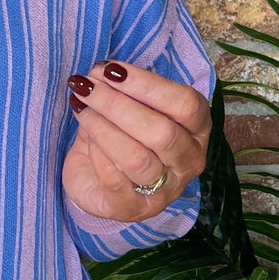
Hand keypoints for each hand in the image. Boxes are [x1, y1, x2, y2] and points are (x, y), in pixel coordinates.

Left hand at [61, 60, 210, 224]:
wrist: (96, 180)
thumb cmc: (121, 134)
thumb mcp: (131, 106)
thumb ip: (125, 89)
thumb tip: (102, 71)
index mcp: (197, 129)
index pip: (185, 104)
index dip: (147, 84)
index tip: (110, 69)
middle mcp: (189, 161)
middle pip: (161, 132)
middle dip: (118, 104)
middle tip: (87, 86)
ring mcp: (166, 190)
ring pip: (137, 158)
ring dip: (103, 127)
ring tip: (80, 105)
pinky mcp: (135, 209)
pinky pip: (115, 180)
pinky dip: (97, 153)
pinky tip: (85, 137)